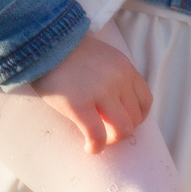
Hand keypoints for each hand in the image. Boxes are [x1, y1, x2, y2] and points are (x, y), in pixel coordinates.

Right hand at [30, 33, 152, 152]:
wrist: (45, 43)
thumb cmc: (70, 53)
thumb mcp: (104, 57)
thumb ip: (115, 76)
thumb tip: (118, 104)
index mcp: (126, 68)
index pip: (145, 100)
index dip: (137, 117)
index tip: (124, 121)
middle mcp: (119, 80)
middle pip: (135, 118)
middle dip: (123, 130)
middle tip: (107, 132)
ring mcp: (101, 92)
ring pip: (122, 129)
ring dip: (112, 140)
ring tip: (98, 140)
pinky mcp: (79, 105)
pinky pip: (97, 135)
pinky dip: (95, 147)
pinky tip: (88, 148)